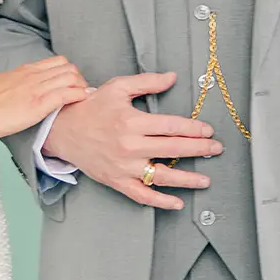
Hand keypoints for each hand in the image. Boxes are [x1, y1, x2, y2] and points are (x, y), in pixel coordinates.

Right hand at [0, 56, 90, 140]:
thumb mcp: (4, 84)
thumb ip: (18, 83)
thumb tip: (25, 90)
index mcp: (26, 70)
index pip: (58, 63)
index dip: (70, 74)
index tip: (71, 87)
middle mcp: (34, 75)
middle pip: (69, 68)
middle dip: (79, 80)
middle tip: (78, 95)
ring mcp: (37, 88)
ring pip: (71, 77)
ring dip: (81, 87)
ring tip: (80, 99)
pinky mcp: (39, 104)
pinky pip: (67, 94)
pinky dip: (79, 96)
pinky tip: (80, 102)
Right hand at [46, 72, 222, 208]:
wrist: (63, 130)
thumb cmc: (91, 107)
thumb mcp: (117, 87)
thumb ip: (147, 82)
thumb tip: (173, 77)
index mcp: (131, 121)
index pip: (171, 126)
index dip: (193, 129)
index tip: (208, 130)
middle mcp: (129, 146)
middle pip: (172, 149)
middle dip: (199, 149)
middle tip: (216, 149)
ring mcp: (123, 166)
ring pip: (161, 176)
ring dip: (187, 179)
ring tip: (206, 180)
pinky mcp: (116, 180)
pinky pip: (141, 195)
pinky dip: (160, 201)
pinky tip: (177, 202)